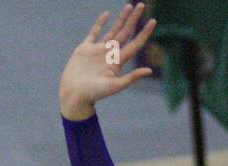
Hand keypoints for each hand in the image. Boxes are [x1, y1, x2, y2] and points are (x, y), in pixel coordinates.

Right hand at [59, 4, 157, 119]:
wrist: (74, 95)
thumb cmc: (94, 94)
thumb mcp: (114, 86)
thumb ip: (131, 78)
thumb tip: (149, 71)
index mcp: (118, 62)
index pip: (135, 44)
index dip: (144, 33)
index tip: (153, 21)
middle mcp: (110, 54)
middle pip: (125, 33)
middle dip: (134, 19)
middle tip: (142, 5)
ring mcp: (98, 50)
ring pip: (113, 30)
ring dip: (121, 19)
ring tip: (129, 6)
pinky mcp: (85, 49)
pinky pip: (94, 33)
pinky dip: (100, 23)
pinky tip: (107, 14)